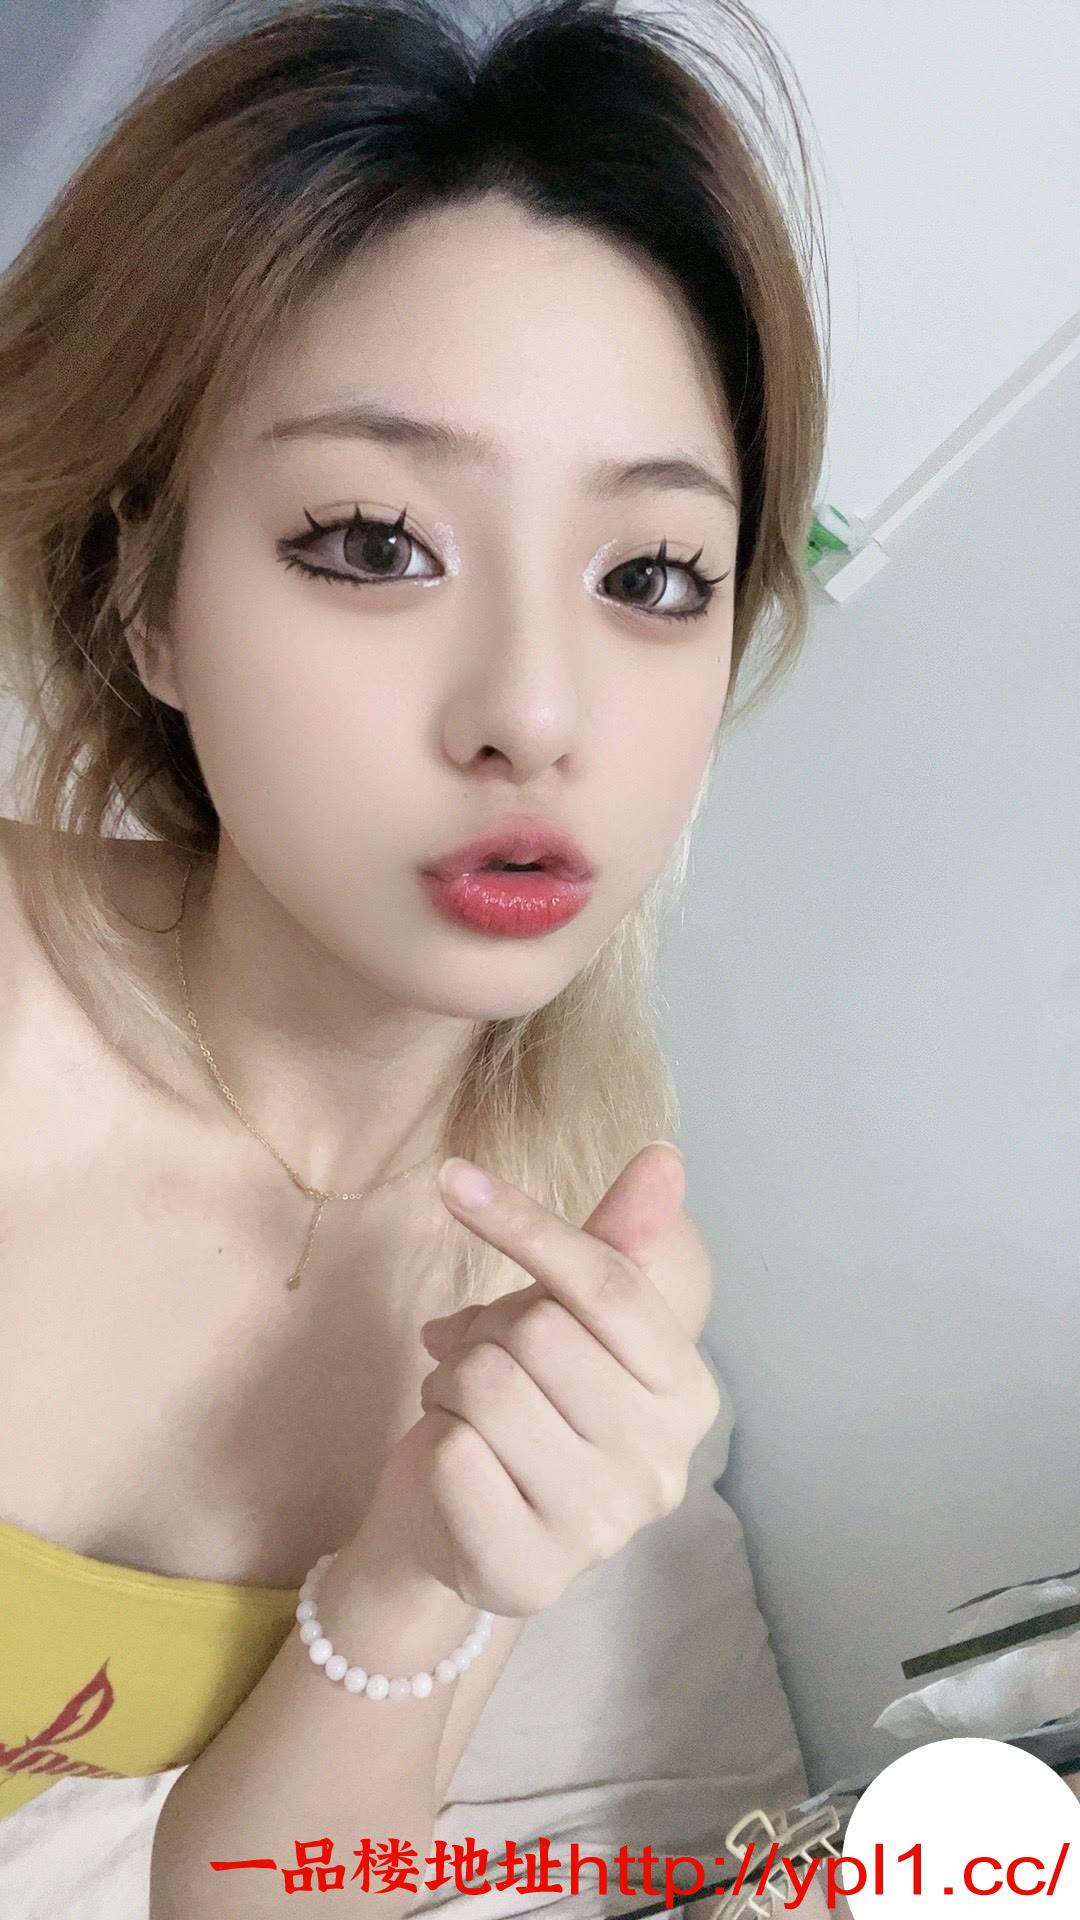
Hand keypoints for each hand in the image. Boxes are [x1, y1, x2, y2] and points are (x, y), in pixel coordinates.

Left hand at [362, 1143, 722, 1618]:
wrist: (454, 1526)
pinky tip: (453, 1465)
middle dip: (486, 1333)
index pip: (611, 1285)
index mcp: (687, 1391)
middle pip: (540, 1333)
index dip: (528, 1223)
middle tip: (479, 1363)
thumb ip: (613, 1241)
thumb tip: (662, 1156)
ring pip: (488, 1387)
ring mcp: (603, 1527)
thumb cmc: (523, 1402)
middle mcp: (662, 1464)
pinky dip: (434, 1442)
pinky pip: (454, 1457)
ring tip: (465, 1412)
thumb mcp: (565, 1316)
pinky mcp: (533, 1572)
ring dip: (453, 1385)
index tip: (453, 1179)